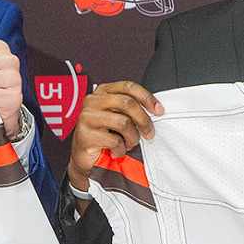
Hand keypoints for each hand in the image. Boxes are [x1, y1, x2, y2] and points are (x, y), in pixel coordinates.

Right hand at [68, 81, 163, 210]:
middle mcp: (92, 101)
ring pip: (123, 122)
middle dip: (143, 120)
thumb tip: (155, 111)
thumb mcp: (117, 116)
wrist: (84, 156)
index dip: (147, 97)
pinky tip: (116, 151)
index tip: (159, 110)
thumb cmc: (103, 135)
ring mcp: (87, 117)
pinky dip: (121, 149)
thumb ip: (131, 109)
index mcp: (102, 92)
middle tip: (149, 133)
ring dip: (132, 137)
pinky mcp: (84, 134)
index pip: (128, 87)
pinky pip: (114, 140)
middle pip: (127, 103)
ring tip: (129, 144)